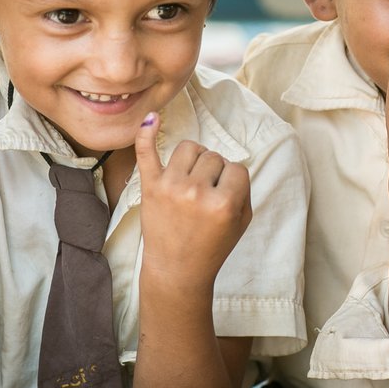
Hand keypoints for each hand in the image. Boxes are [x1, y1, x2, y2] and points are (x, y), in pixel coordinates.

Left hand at [134, 113, 251, 287]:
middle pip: (214, 156)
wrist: (177, 270)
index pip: (236, 168)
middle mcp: (197, 191)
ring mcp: (171, 187)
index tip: (223, 201)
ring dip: (194, 160)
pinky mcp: (150, 187)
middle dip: (213, 173)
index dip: (233, 182)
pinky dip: (146, 133)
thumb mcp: (242, 222)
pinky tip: (152, 118)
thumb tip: (228, 161)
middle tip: (205, 200)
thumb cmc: (212, 246)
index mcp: (224, 202)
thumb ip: (242, 189)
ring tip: (191, 182)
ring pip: (190, 148)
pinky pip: (147, 151)